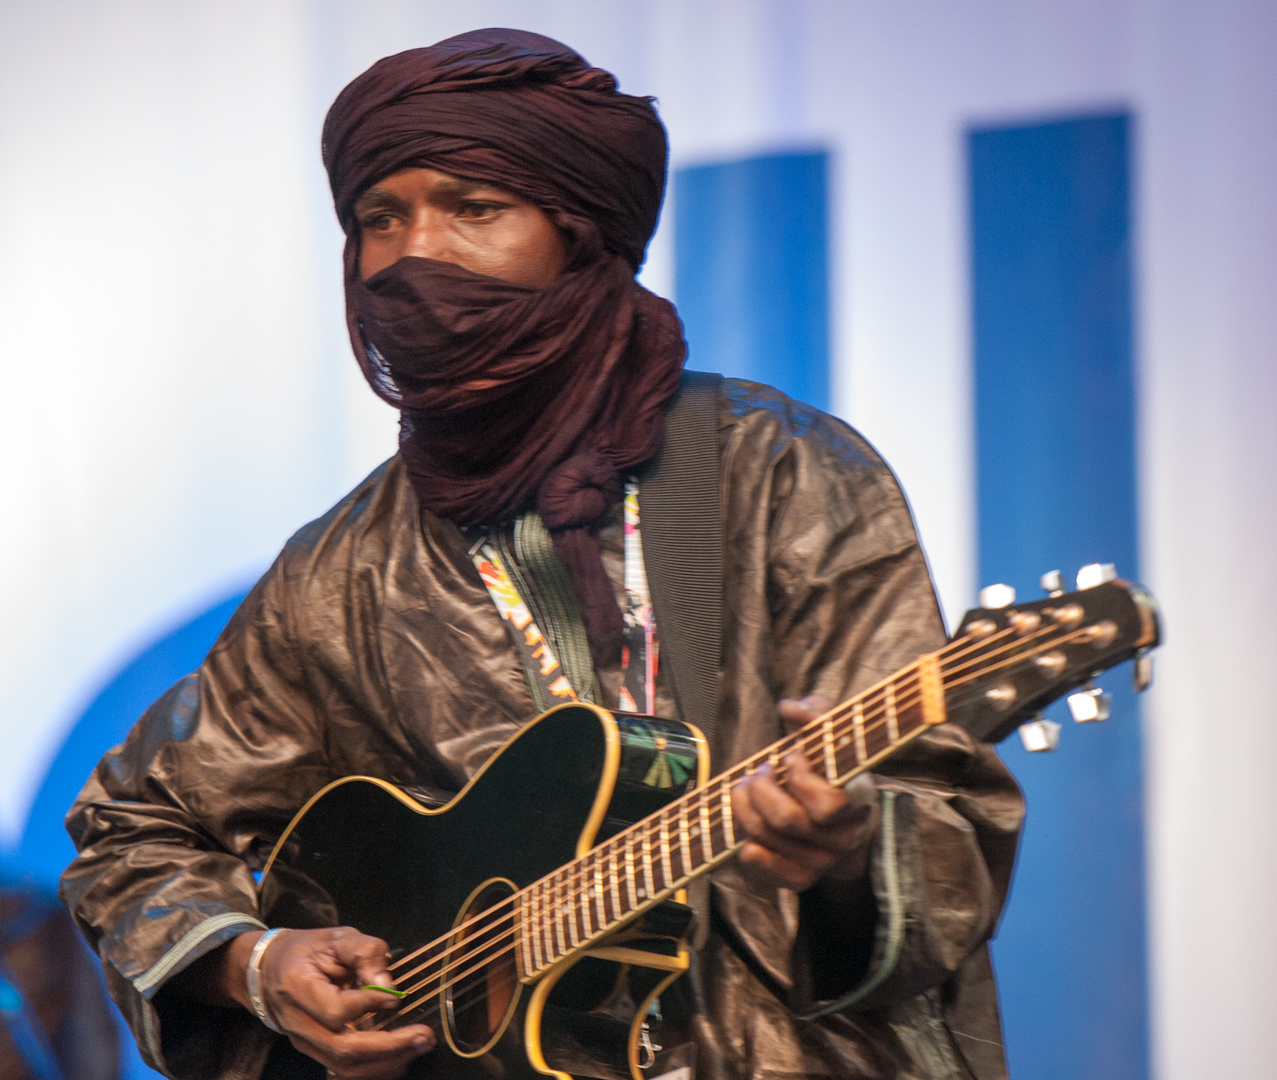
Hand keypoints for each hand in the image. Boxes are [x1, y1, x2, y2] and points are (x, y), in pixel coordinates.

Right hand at [229, 927, 433, 1078]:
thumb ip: (365, 953)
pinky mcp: (315, 1051)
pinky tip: (401, 1055)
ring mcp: (304, 1042)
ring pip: (344, 1067)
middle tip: (424, 1036)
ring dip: (387, 1062)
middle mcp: (298, 1023)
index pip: (335, 1011)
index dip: (368, 1006)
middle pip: (342, 1049)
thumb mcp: (337, 938)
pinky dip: (376, 1067)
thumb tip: (389, 988)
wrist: (270, 970)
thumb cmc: (307, 951)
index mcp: (297, 987)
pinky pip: (345, 1068)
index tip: (394, 998)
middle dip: (388, 1047)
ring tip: (419, 1046)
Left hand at [731, 695, 879, 891]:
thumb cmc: (834, 768)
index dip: (801, 779)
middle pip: (787, 821)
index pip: (829, 806)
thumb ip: (815, 715)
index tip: (791, 757)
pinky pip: (767, 870)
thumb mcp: (833, 737)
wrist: (847, 817)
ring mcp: (822, 861)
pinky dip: (749, 849)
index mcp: (857, 803)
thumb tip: (788, 708)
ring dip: (745, 807)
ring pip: (768, 838)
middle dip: (761, 789)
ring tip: (745, 787)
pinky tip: (747, 828)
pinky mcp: (801, 877)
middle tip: (757, 771)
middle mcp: (842, 838)